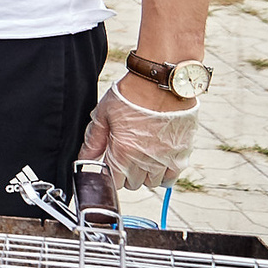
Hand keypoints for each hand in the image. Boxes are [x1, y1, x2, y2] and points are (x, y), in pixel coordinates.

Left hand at [79, 76, 199, 191]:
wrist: (162, 83)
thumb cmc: (131, 95)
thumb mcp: (103, 115)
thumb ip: (93, 141)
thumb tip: (84, 160)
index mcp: (124, 151)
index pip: (115, 182)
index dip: (110, 174)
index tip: (109, 164)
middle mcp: (146, 159)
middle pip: (133, 184)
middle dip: (125, 174)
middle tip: (124, 156)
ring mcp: (167, 158)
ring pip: (152, 183)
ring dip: (144, 174)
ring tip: (141, 156)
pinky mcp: (183, 153)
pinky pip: (172, 177)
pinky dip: (164, 173)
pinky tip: (157, 161)